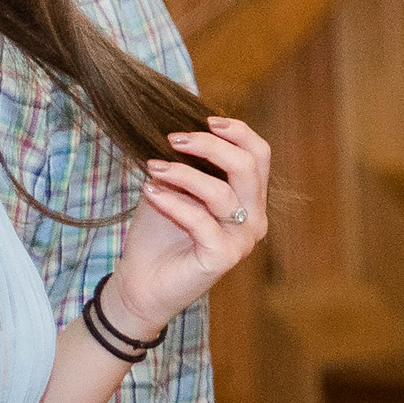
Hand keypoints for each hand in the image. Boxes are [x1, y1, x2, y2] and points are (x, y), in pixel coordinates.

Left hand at [102, 119, 271, 337]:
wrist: (142, 283)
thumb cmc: (159, 236)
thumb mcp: (175, 189)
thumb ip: (187, 165)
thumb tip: (179, 129)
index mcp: (250, 199)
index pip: (260, 155)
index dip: (237, 131)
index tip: (204, 119)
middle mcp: (254, 218)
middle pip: (248, 167)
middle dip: (209, 146)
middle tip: (173, 139)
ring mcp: (242, 240)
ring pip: (222, 192)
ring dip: (183, 173)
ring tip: (153, 167)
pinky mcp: (223, 257)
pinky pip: (201, 220)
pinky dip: (173, 202)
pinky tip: (150, 192)